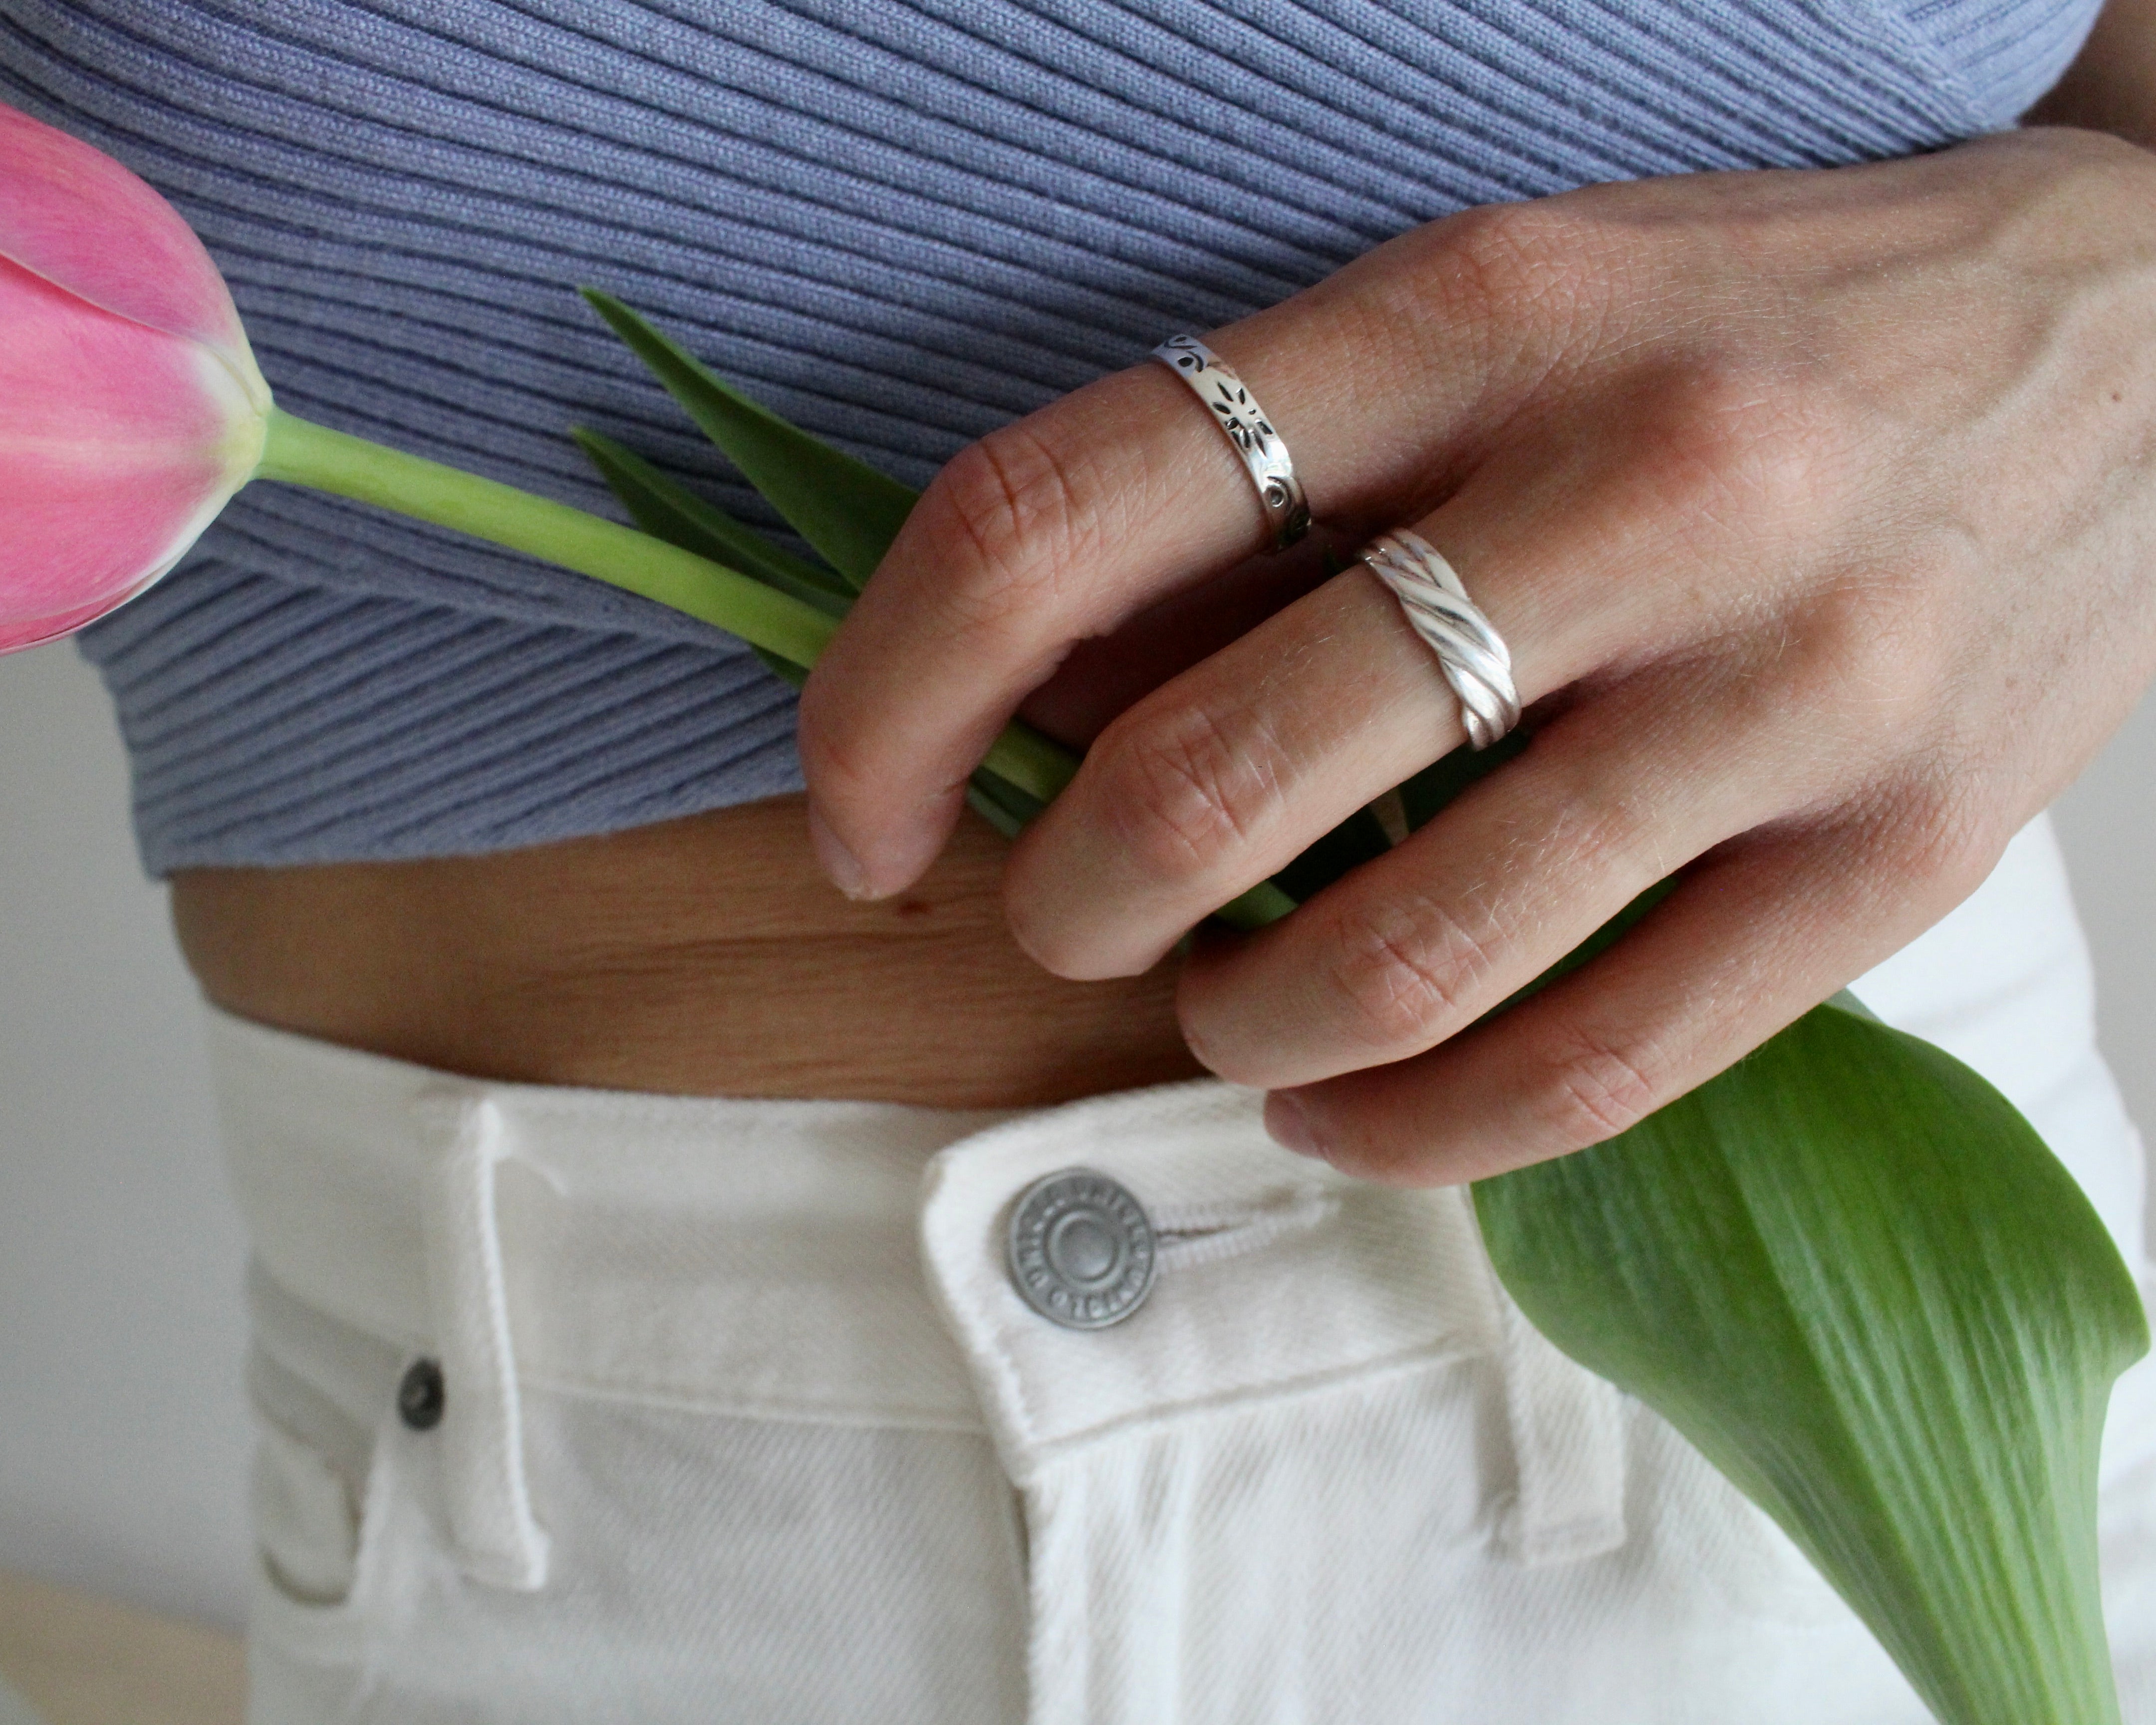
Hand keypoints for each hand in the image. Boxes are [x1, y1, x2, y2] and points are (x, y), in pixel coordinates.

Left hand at [798, 128, 2155, 1183]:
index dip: (893, 698)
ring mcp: (1786, 687)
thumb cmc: (1751, 326)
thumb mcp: (1486, 313)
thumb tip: (1032, 686)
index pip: (1061, 515)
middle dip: (1065, 898)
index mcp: (1473, 312)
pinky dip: (1409, 1129)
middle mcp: (1635, 486)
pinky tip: (1342, 1106)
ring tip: (1211, 1003)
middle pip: (1212, 771)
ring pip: (1398, 955)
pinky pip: (1598, 1070)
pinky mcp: (1899, 857)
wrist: (2135, 330)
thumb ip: (1254, 485)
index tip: (867, 810)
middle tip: (1058, 911)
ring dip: (1227, 1022)